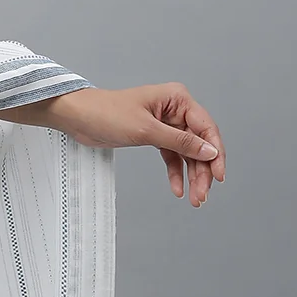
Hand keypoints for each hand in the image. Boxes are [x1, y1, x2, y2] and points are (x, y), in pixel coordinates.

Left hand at [0, 83, 225, 205]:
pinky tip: (178, 190)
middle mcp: (175, 109)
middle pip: (199, 142)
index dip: (215, 152)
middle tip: (203, 194)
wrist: (78, 118)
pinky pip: (171, 156)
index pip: (206, 127)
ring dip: (191, 175)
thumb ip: (180, 142)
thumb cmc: (107, 114)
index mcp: (177, 98)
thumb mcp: (146, 130)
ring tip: (195, 198)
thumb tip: (209, 151)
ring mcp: (165, 123)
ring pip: (186, 153)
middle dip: (203, 170)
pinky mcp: (153, 136)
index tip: (218, 176)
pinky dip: (175, 173)